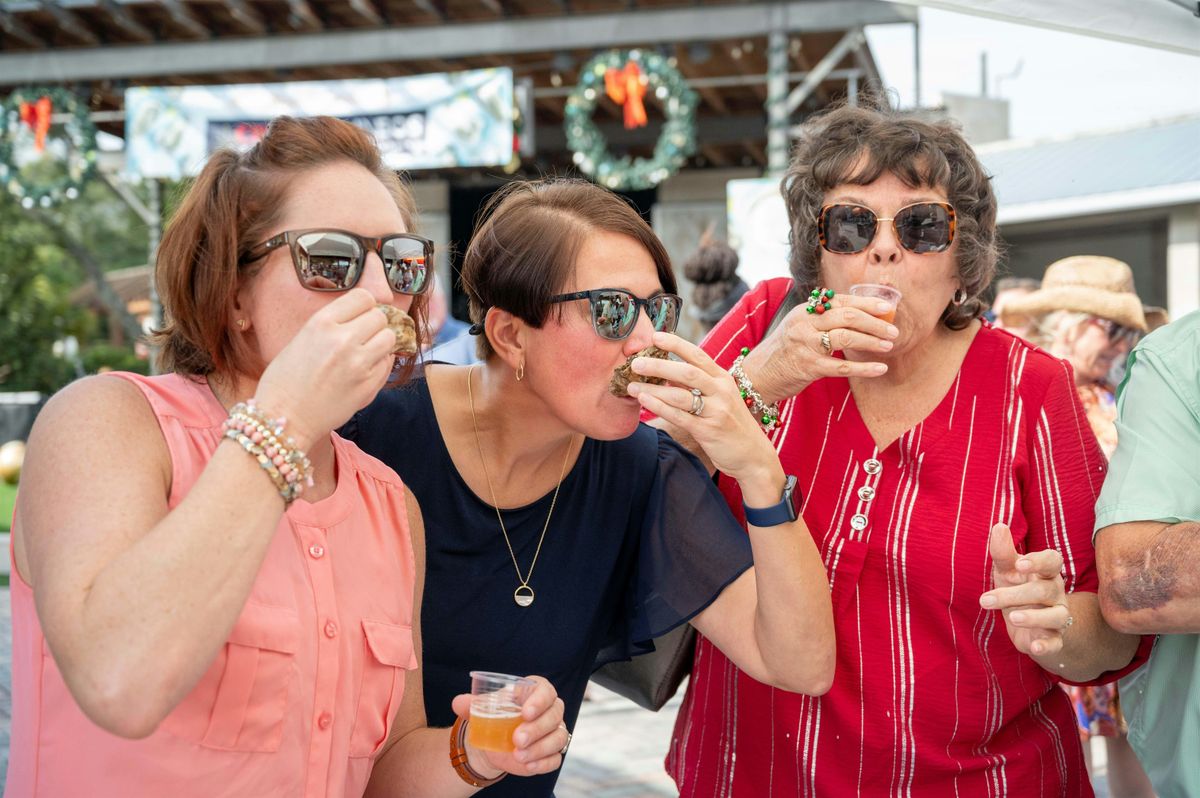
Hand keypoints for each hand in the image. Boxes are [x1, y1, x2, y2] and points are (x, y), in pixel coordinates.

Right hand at [254, 289, 396, 448]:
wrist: (284, 419)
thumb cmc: (285, 381)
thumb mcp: (301, 339)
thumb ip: (331, 326)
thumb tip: (359, 317)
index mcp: (322, 323)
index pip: (363, 297)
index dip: (364, 306)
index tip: (360, 315)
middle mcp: (343, 339)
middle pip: (380, 316)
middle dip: (374, 324)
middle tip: (364, 336)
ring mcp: (359, 363)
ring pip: (389, 338)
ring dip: (381, 343)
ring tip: (367, 352)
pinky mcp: (369, 385)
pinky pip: (388, 363)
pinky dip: (381, 364)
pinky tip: (364, 370)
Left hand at [450, 675, 567, 777]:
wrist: (494, 739)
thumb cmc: (494, 714)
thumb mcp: (482, 707)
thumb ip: (470, 703)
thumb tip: (458, 703)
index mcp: (536, 692)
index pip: (546, 691)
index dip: (540, 701)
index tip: (525, 712)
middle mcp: (550, 710)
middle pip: (553, 716)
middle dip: (537, 728)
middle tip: (517, 739)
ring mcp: (554, 732)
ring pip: (557, 738)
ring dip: (539, 748)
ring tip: (518, 755)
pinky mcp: (552, 752)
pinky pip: (555, 758)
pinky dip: (543, 763)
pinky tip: (528, 765)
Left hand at [627, 331, 780, 487]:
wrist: (754, 455)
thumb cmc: (732, 424)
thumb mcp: (723, 397)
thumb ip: (702, 384)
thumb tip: (670, 370)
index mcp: (723, 379)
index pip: (698, 355)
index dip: (676, 343)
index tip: (655, 336)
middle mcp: (721, 391)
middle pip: (687, 372)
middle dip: (659, 365)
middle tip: (635, 363)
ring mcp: (716, 411)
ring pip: (680, 395)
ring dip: (653, 389)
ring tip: (631, 385)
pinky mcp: (708, 431)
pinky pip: (679, 416)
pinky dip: (659, 407)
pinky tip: (644, 401)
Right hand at [744, 292, 897, 404]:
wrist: (758, 375)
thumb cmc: (784, 351)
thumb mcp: (799, 327)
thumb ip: (823, 320)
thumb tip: (862, 317)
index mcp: (804, 311)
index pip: (840, 301)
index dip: (866, 303)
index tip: (887, 308)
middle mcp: (804, 324)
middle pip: (846, 316)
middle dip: (874, 322)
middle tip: (892, 330)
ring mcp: (806, 345)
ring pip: (846, 338)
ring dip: (871, 341)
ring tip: (888, 345)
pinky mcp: (809, 367)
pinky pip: (842, 367)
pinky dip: (864, 368)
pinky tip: (879, 368)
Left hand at [980, 523, 1072, 657]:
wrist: (1026, 623)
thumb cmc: (1016, 587)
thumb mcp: (1007, 570)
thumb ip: (1003, 552)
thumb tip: (999, 526)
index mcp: (1045, 572)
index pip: (1053, 561)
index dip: (1039, 562)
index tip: (1021, 564)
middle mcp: (1056, 593)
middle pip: (1044, 590)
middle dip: (1014, 595)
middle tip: (985, 600)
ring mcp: (1057, 616)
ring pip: (1056, 616)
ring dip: (1034, 617)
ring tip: (1011, 617)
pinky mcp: (1054, 638)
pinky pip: (1056, 642)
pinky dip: (1046, 645)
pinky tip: (1033, 647)